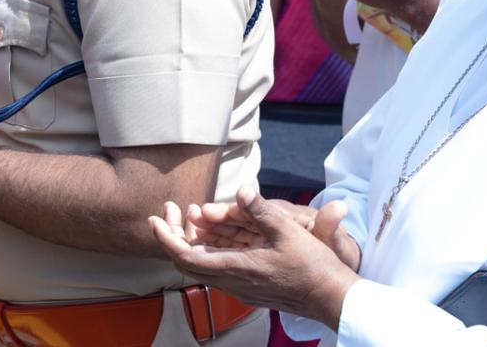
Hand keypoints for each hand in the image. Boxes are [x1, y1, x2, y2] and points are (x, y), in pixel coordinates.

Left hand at [149, 189, 359, 328]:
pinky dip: (206, 249)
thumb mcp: (288, 231)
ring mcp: (239, 288)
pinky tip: (215, 233)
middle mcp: (232, 282)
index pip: (185, 256)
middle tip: (171, 210)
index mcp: (235, 268)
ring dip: (190, 241)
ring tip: (190, 215)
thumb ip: (261, 209)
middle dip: (172, 235)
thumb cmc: (313, 266)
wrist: (333, 299)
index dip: (165, 237)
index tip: (153, 218)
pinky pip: (215, 269)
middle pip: (186, 262)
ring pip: (201, 266)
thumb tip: (242, 188)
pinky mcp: (248, 289)